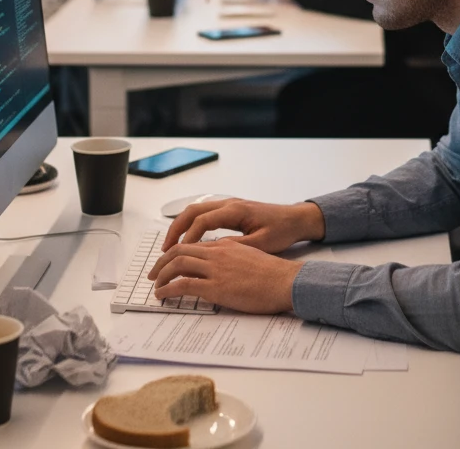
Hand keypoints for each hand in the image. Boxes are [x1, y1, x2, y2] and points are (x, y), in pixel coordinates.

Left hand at [149, 240, 302, 313]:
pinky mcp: (216, 287)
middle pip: (179, 250)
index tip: (167, 263)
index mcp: (225, 245)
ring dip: (161, 275)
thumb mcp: (249, 256)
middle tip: (153, 273)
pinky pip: (184, 285)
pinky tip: (163, 295)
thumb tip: (219, 265)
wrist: (284, 281)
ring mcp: (215, 269)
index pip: (192, 244)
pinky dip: (168, 289)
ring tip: (155, 285)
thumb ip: (231, 256)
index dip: (175, 252)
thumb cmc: (272, 273)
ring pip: (178, 265)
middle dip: (162, 262)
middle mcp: (217, 253)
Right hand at [161, 198, 324, 253]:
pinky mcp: (230, 210)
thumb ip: (236, 247)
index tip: (178, 256)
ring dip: (181, 226)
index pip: (202, 221)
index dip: (188, 238)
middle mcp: (229, 203)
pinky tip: (188, 241)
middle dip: (175, 230)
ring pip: (196, 210)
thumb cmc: (281, 230)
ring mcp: (228, 204)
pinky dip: (191, 225)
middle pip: (192, 211)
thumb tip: (212, 255)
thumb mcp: (261, 243)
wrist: (295, 219)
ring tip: (170, 247)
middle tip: (163, 251)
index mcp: (235, 210)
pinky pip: (204, 214)